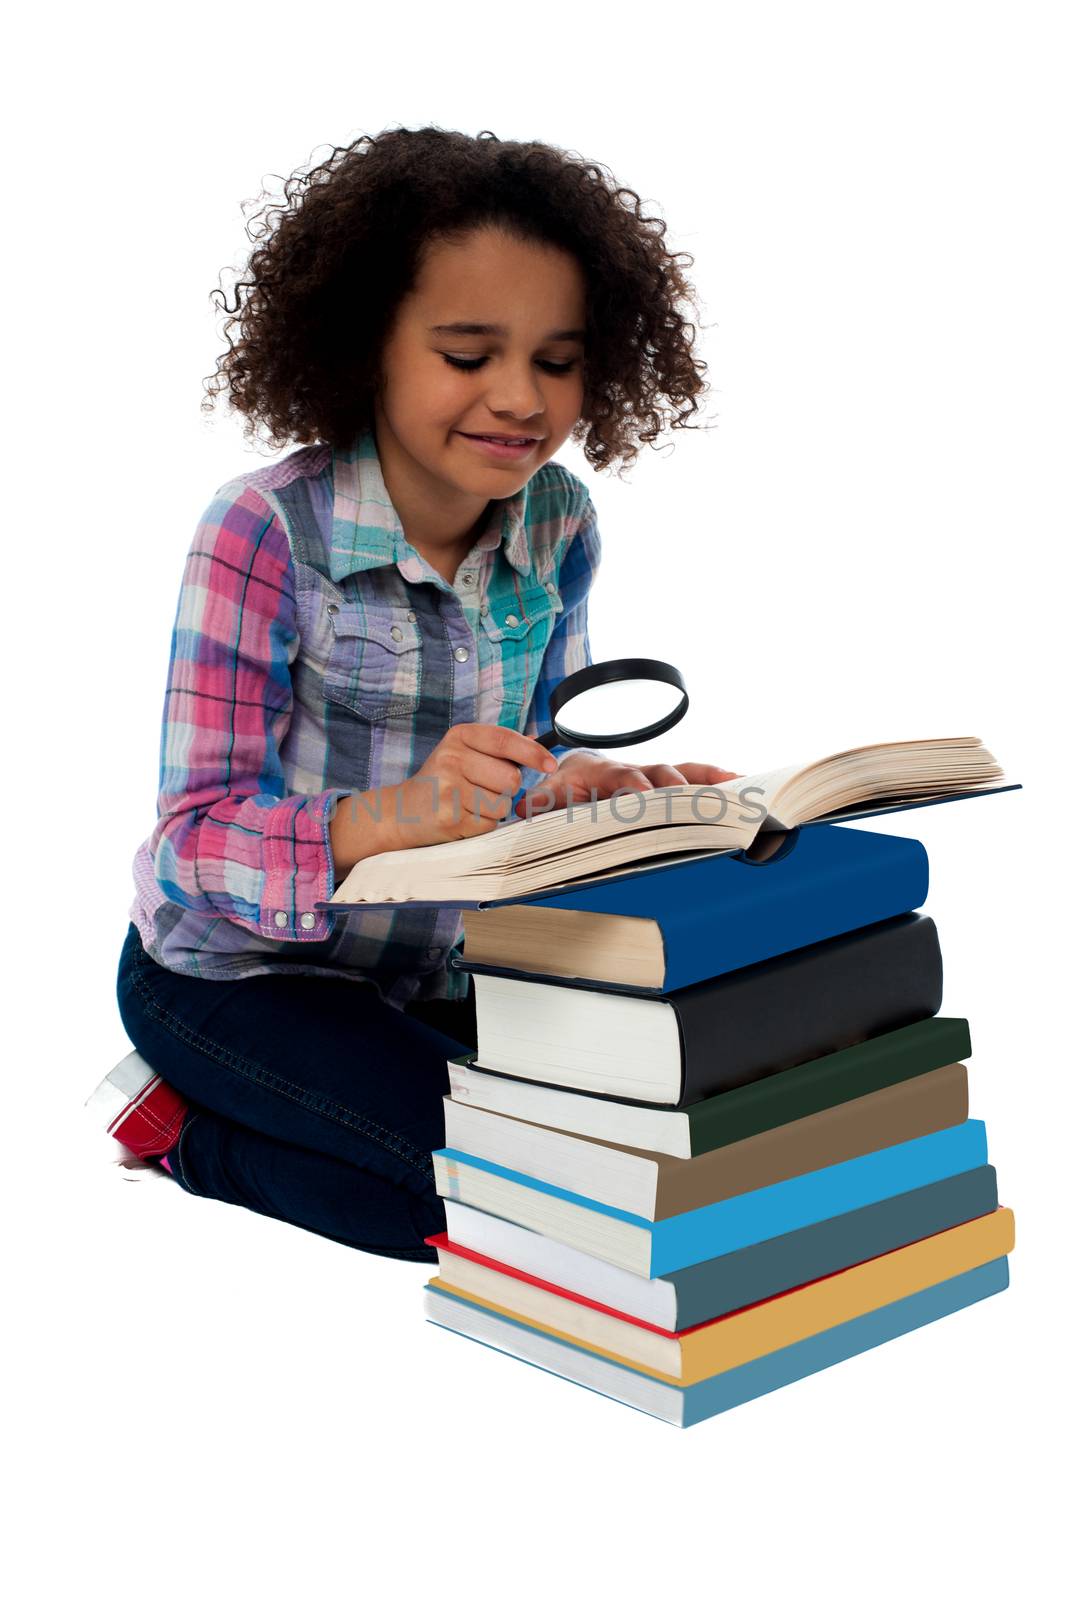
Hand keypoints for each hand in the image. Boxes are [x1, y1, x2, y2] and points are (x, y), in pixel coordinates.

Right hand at [385, 723, 557, 847]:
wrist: (400, 811)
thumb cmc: (440, 781)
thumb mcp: (462, 752)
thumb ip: (497, 747)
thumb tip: (538, 741)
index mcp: (458, 736)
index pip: (505, 740)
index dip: (533, 753)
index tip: (551, 764)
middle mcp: (451, 758)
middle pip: (511, 777)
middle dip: (507, 789)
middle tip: (484, 789)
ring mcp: (449, 789)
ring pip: (502, 804)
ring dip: (494, 809)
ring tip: (471, 804)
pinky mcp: (450, 817)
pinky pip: (489, 824)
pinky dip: (482, 825)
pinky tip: (463, 817)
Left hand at [513, 755, 741, 818]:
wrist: (571, 770)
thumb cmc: (562, 787)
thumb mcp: (545, 794)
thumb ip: (537, 802)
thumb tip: (523, 808)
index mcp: (602, 772)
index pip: (621, 777)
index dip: (633, 787)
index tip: (643, 798)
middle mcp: (633, 769)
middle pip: (660, 772)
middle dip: (676, 787)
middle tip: (690, 801)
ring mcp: (652, 775)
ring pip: (683, 772)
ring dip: (706, 781)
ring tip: (733, 791)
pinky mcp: (666, 782)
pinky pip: (695, 775)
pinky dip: (718, 779)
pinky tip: (742, 785)